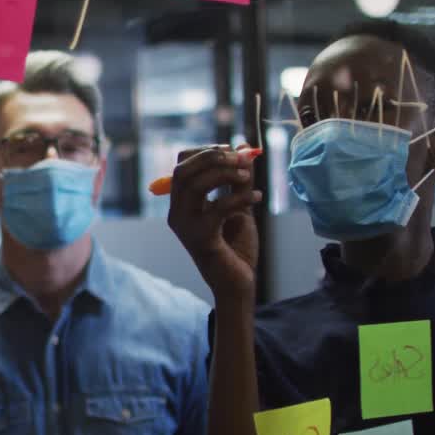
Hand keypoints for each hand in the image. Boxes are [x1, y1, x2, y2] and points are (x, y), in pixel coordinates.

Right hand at [165, 146, 261, 302]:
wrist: (237, 282)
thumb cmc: (235, 246)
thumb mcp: (239, 206)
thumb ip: (239, 181)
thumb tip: (244, 152)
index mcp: (182, 203)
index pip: (182, 164)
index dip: (206, 152)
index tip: (233, 151)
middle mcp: (177, 213)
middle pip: (183, 170)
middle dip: (212, 157)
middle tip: (240, 158)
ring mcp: (185, 226)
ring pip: (194, 184)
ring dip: (224, 174)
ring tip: (247, 177)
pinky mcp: (200, 238)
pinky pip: (218, 207)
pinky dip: (240, 197)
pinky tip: (258, 198)